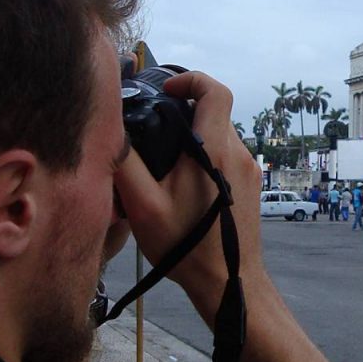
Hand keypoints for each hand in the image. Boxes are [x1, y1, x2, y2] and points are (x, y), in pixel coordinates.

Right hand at [114, 70, 264, 312]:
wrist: (227, 282)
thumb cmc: (186, 245)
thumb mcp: (143, 206)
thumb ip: (125, 163)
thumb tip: (112, 133)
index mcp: (216, 149)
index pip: (215, 90)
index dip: (190, 79)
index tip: (166, 91)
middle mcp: (238, 153)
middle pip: (214, 113)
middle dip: (184, 113)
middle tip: (154, 131)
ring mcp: (249, 170)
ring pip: (220, 136)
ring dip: (194, 138)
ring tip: (164, 164)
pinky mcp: (250, 186)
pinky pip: (227, 157)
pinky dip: (205, 158)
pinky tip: (182, 186)